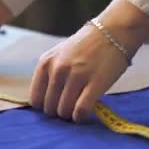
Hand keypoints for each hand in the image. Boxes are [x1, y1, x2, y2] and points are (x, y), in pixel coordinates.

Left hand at [29, 0, 148, 122]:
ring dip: (70, 116)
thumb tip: (45, 103)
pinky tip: (83, 115)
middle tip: (68, 108)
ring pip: (64, 111)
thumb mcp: (59, 55)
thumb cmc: (85, 46)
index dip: (44, 106)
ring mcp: (76, 76)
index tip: (54, 106)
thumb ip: (49, 75)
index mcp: (45, 63)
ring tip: (76, 110)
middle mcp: (57, 70)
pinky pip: (81, 110)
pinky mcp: (94, 83)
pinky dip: (80, 117)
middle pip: (49, 108)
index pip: (35, 99)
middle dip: (58, 112)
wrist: (113, 32)